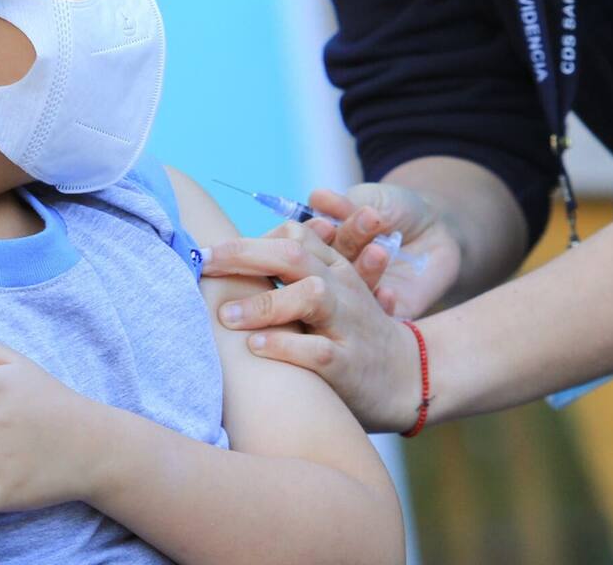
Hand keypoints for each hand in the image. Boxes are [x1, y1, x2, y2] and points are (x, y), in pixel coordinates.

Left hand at [202, 222, 420, 432]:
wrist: (408, 376)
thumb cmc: (352, 331)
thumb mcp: (333, 294)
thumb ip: (295, 275)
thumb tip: (237, 260)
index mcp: (335, 268)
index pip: (293, 236)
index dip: (248, 241)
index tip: (209, 254)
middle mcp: (342, 289)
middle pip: (295, 257)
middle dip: (244, 255)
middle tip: (204, 264)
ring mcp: (348, 324)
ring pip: (310, 296)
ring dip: (264, 303)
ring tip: (226, 315)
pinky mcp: (349, 364)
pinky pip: (317, 350)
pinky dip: (283, 346)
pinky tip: (255, 347)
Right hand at [309, 183, 461, 317]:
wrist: (439, 230)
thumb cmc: (397, 209)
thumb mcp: (373, 198)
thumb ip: (347, 204)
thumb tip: (317, 198)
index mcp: (321, 247)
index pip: (303, 247)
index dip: (312, 237)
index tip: (326, 223)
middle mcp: (332, 277)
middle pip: (323, 271)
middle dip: (341, 249)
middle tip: (359, 230)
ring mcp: (356, 300)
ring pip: (350, 293)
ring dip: (362, 271)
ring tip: (379, 251)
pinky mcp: (383, 319)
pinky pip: (378, 318)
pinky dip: (382, 304)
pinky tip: (389, 292)